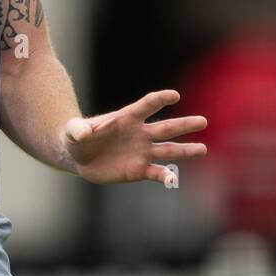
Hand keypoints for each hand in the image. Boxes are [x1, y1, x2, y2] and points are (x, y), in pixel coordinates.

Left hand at [65, 89, 206, 184]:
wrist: (79, 155)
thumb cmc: (76, 136)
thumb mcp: (73, 131)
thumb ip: (78, 130)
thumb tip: (84, 133)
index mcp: (127, 117)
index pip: (147, 105)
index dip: (160, 100)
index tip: (174, 96)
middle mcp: (140, 133)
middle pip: (166, 127)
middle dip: (184, 124)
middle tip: (203, 121)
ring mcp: (142, 152)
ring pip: (168, 150)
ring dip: (185, 150)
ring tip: (203, 149)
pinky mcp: (138, 170)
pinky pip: (156, 173)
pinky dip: (166, 176)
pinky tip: (174, 179)